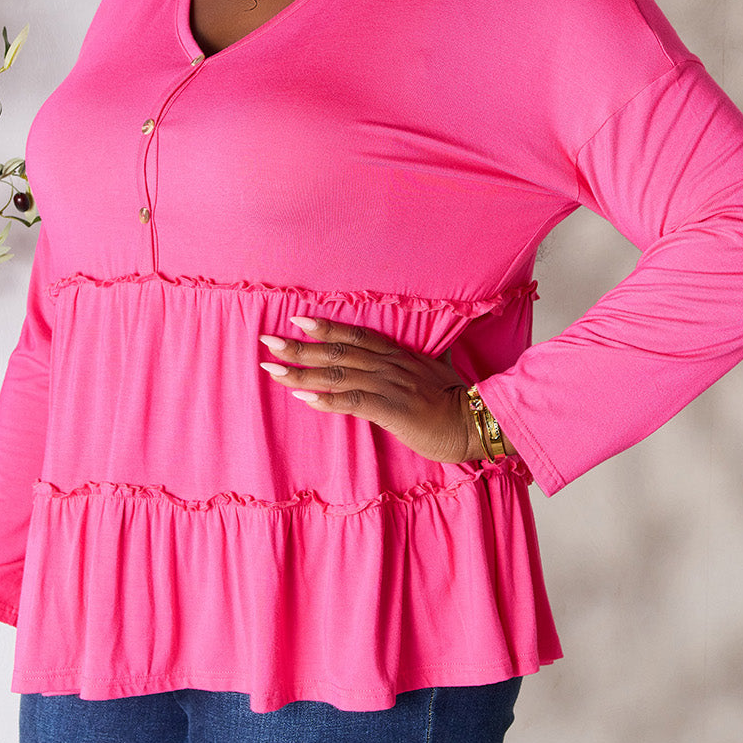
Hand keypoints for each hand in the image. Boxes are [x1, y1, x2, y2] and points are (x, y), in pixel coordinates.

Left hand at [260, 315, 493, 464]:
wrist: (475, 422)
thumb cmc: (455, 401)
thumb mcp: (436, 373)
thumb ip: (423, 362)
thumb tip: (429, 356)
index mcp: (398, 355)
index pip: (356, 335)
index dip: (325, 327)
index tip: (296, 320)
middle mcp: (389, 365)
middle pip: (337, 352)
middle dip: (300, 347)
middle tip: (267, 342)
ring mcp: (389, 386)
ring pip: (338, 375)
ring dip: (303, 373)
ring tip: (273, 370)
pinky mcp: (391, 409)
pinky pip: (354, 401)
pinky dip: (328, 399)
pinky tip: (304, 399)